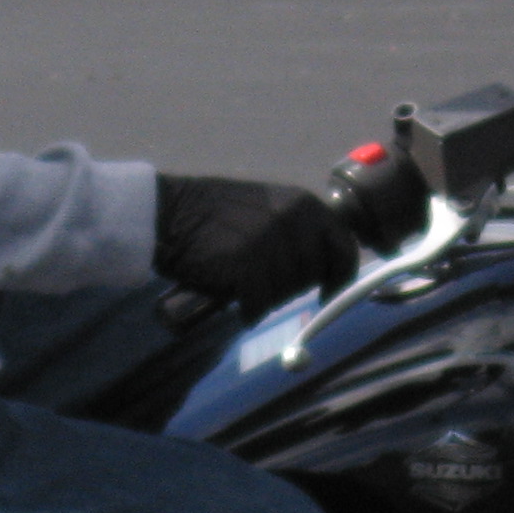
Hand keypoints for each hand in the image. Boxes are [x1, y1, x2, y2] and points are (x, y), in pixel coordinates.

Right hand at [152, 176, 359, 319]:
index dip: (341, 276)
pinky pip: (260, 303)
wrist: (168, 212)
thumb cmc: (214, 215)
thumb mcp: (268, 207)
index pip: (344, 246)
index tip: (329, 293)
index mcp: (304, 203)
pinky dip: (249, 309)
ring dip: (267, 298)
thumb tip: (323, 265)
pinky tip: (236, 301)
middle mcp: (294, 219)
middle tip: (265, 284)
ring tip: (245, 286)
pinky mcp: (248, 265)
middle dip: (293, 287)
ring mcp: (271, 241)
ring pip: (286, 292)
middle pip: (314, 274)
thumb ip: (298, 228)